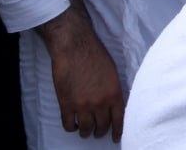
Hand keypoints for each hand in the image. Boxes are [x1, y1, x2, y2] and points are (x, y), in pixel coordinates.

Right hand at [37, 0, 123, 141]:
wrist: (75, 48)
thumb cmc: (95, 56)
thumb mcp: (113, 73)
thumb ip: (114, 90)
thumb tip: (115, 104)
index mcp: (114, 94)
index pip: (119, 119)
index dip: (118, 131)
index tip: (117, 138)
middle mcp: (100, 103)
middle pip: (102, 127)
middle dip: (100, 131)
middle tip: (98, 132)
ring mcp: (82, 105)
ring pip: (86, 129)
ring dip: (86, 132)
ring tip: (85, 130)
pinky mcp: (66, 104)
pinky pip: (68, 125)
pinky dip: (71, 127)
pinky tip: (73, 124)